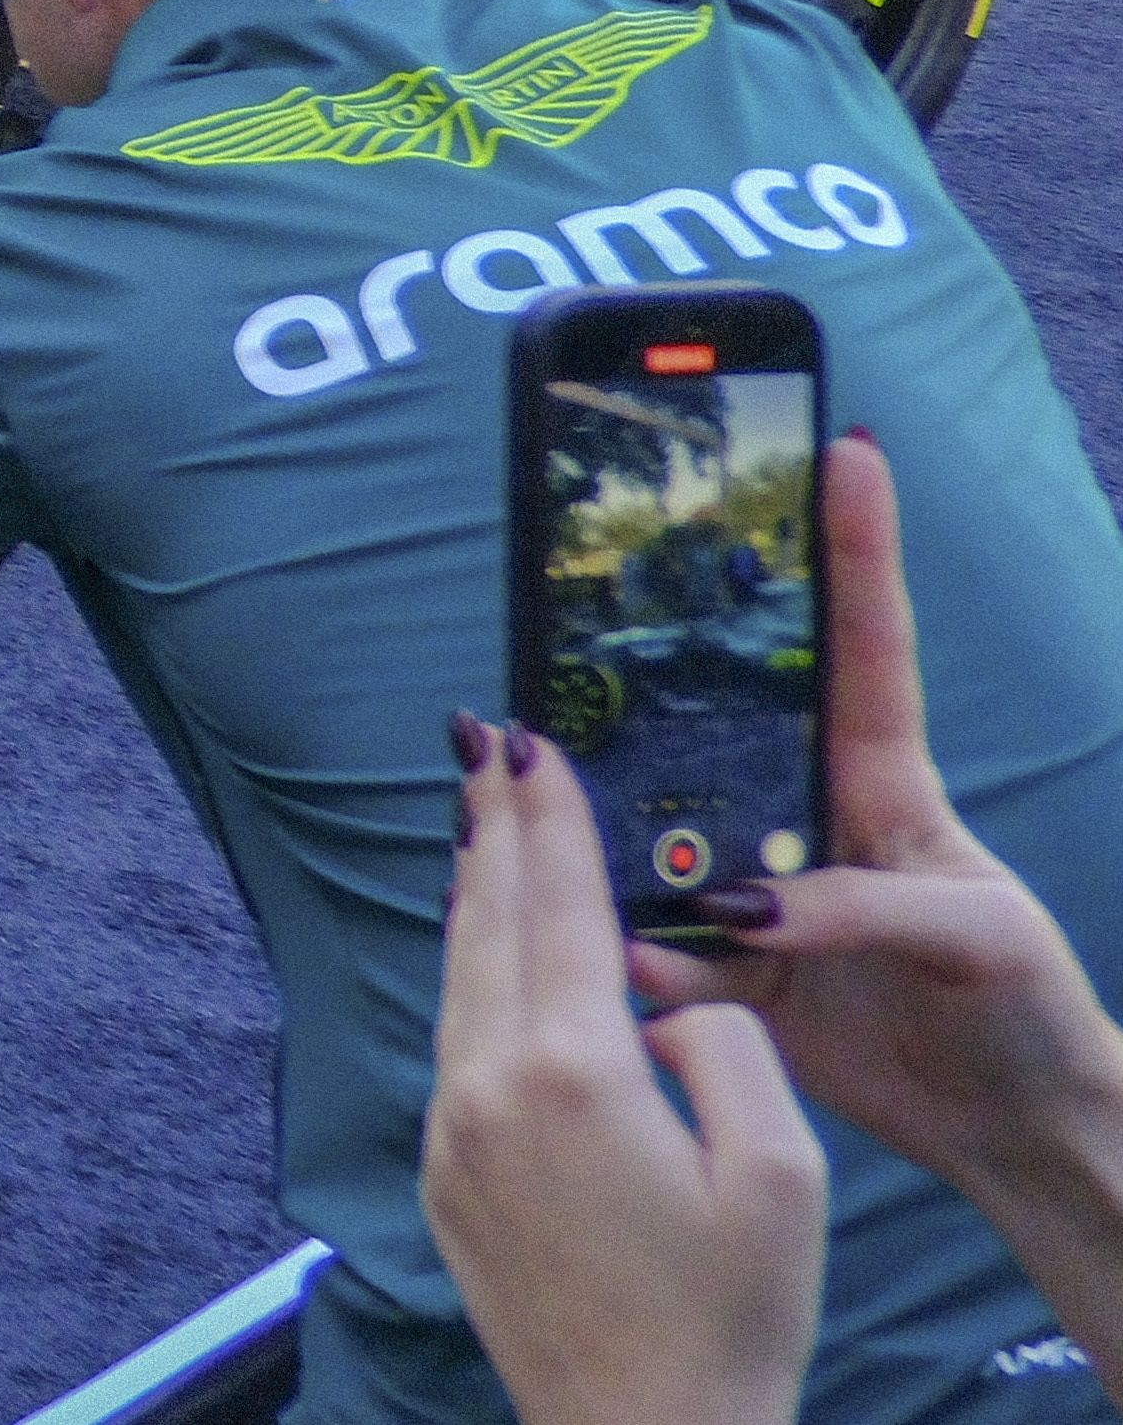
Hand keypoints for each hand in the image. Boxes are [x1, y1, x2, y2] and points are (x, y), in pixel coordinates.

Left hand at [433, 718, 829, 1424]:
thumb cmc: (728, 1320)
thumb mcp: (779, 1178)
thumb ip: (724, 1055)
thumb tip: (662, 1004)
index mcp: (573, 1074)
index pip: (561, 912)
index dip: (549, 823)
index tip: (529, 744)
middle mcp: (489, 1087)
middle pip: (490, 926)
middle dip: (493, 831)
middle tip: (486, 745)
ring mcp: (453, 1131)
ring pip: (459, 979)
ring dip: (474, 896)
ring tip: (478, 826)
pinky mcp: (444, 1174)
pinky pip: (454, 1042)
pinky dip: (468, 974)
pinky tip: (482, 956)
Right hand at [628, 438, 1122, 1217]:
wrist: (1015, 1129)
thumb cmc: (1026, 1006)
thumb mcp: (974, 937)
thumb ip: (864, 903)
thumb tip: (736, 898)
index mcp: (888, 789)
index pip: (865, 649)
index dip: (854, 550)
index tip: (846, 448)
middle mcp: (812, 821)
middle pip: (720, 724)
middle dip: (656, 660)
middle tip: (584, 592)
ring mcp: (768, 893)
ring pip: (663, 833)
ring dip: (614, 828)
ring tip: (550, 802)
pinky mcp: (739, 973)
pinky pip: (661, 950)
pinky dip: (640, 957)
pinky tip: (627, 961)